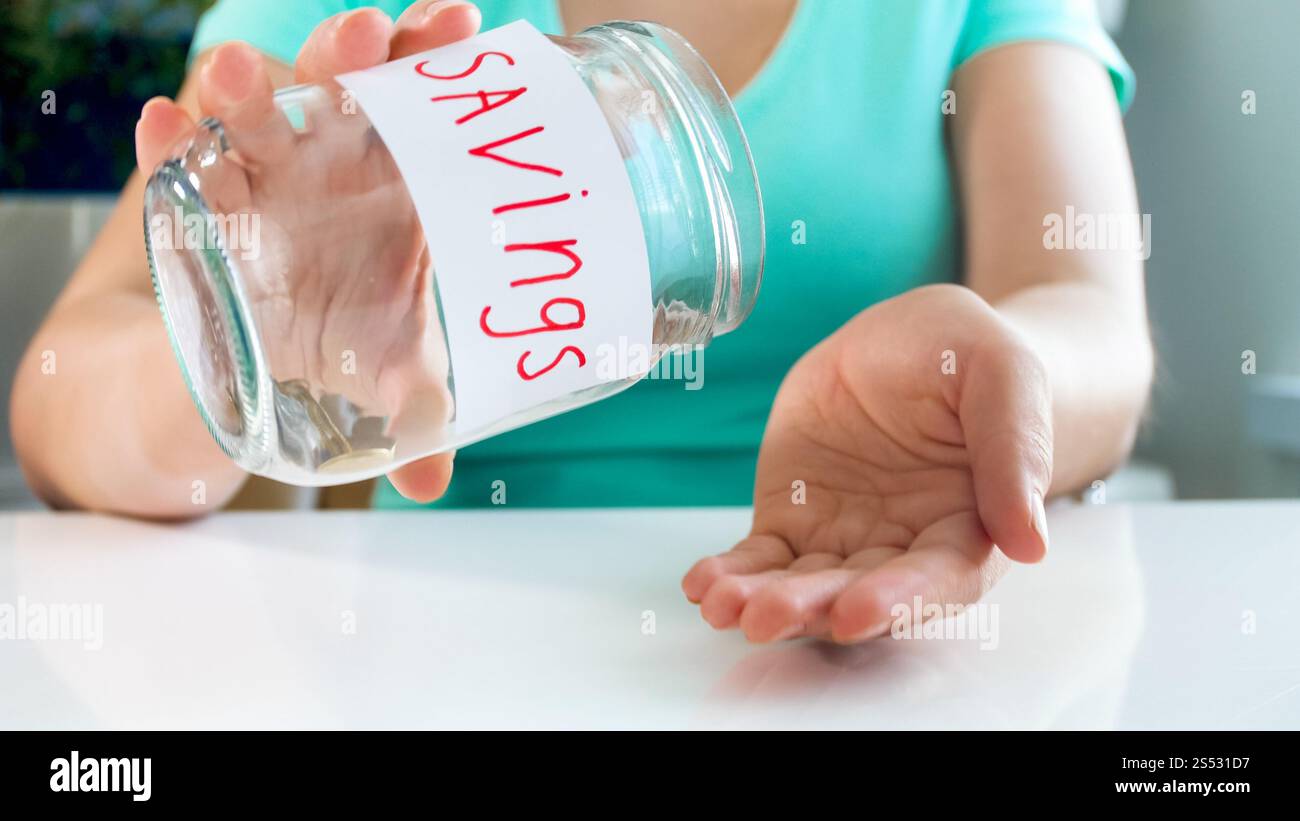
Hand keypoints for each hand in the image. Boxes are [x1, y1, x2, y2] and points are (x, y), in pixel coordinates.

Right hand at [134, 1, 482, 500]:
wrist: (235, 361)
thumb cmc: (328, 342)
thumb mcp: (375, 373)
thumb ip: (411, 408)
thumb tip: (433, 479)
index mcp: (395, 188)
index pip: (418, 111)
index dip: (435, 66)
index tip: (459, 29)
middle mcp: (330, 165)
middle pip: (342, 89)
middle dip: (352, 55)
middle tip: (369, 37)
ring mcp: (259, 174)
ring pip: (255, 111)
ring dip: (250, 84)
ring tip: (243, 74)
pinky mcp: (191, 196)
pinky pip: (177, 156)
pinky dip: (168, 139)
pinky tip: (162, 125)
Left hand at [682, 284, 1053, 642]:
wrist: (909, 338)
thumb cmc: (967, 355)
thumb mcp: (1002, 375)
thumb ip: (1014, 451)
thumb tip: (1029, 542)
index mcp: (967, 523)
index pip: (938, 577)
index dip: (899, 600)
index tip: (857, 612)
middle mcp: (904, 546)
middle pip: (859, 591)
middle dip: (813, 608)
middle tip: (768, 616)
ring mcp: (845, 537)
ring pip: (804, 583)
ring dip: (764, 600)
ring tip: (724, 605)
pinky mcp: (795, 520)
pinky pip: (762, 557)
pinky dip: (733, 573)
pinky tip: (704, 582)